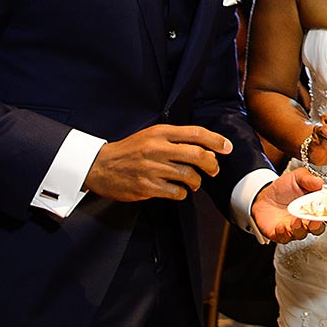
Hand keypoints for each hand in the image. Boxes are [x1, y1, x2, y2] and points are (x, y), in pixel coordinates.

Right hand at [83, 124, 230, 201]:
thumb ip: (175, 139)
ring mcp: (152, 168)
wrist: (100, 166)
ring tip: (193, 182)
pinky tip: (177, 190)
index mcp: (160, 133)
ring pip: (189, 175)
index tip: (227, 148)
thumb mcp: (151, 136)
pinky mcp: (147, 187)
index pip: (196, 133)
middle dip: (212, 164)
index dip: (216, 141)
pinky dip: (182, 193)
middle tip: (214, 170)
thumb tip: (205, 148)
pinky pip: (177, 192)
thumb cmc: (130, 151)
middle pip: (198, 155)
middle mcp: (157, 148)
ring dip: (197, 181)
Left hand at [251, 168, 326, 242]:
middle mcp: (306, 221)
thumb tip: (320, 182)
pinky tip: (281, 226)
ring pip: (301, 234)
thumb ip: (308, 179)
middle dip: (317, 226)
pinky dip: (283, 234)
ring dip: (300, 229)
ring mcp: (294, 228)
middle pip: (317, 229)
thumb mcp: (296, 178)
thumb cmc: (283, 188)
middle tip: (315, 220)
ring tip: (295, 221)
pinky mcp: (281, 234)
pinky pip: (284, 238)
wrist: (263, 196)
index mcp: (314, 208)